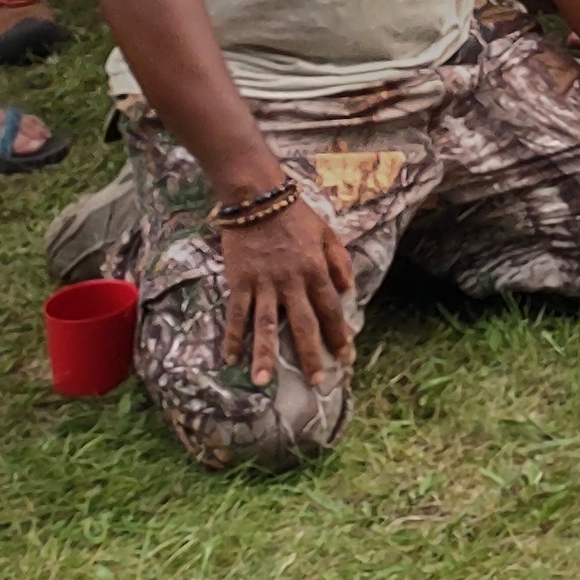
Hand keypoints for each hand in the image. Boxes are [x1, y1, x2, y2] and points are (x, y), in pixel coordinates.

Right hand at [217, 192, 357, 388]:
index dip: (339, 334)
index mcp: (315, 270)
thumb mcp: (327, 232)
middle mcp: (292, 281)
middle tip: (317, 382)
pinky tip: (230, 357)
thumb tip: (349, 288)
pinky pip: (236, 313)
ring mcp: (264, 283)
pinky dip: (233, 335)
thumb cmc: (296, 215)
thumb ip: (339, 261)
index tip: (345, 358)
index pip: (330, 309)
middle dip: (310, 354)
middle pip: (303, 324)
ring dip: (265, 354)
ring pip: (266, 324)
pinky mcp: (240, 281)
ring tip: (263, 381)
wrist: (258, 197)